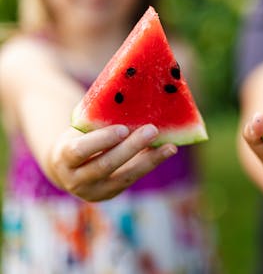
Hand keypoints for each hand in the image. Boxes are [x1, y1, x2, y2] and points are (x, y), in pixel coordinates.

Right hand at [45, 124, 176, 200]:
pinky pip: (133, 178)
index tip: (123, 129)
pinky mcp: (111, 193)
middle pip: (106, 165)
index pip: (80, 151)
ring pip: (125, 176)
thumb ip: (97, 120)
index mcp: (63, 158)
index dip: (102, 140)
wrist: (67, 167)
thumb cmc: (77, 137)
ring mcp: (94, 191)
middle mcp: (76, 180)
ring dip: (149, 160)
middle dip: (131, 148)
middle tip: (152, 130)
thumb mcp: (79, 130)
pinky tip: (166, 151)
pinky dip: (150, 164)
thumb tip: (130, 98)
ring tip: (169, 147)